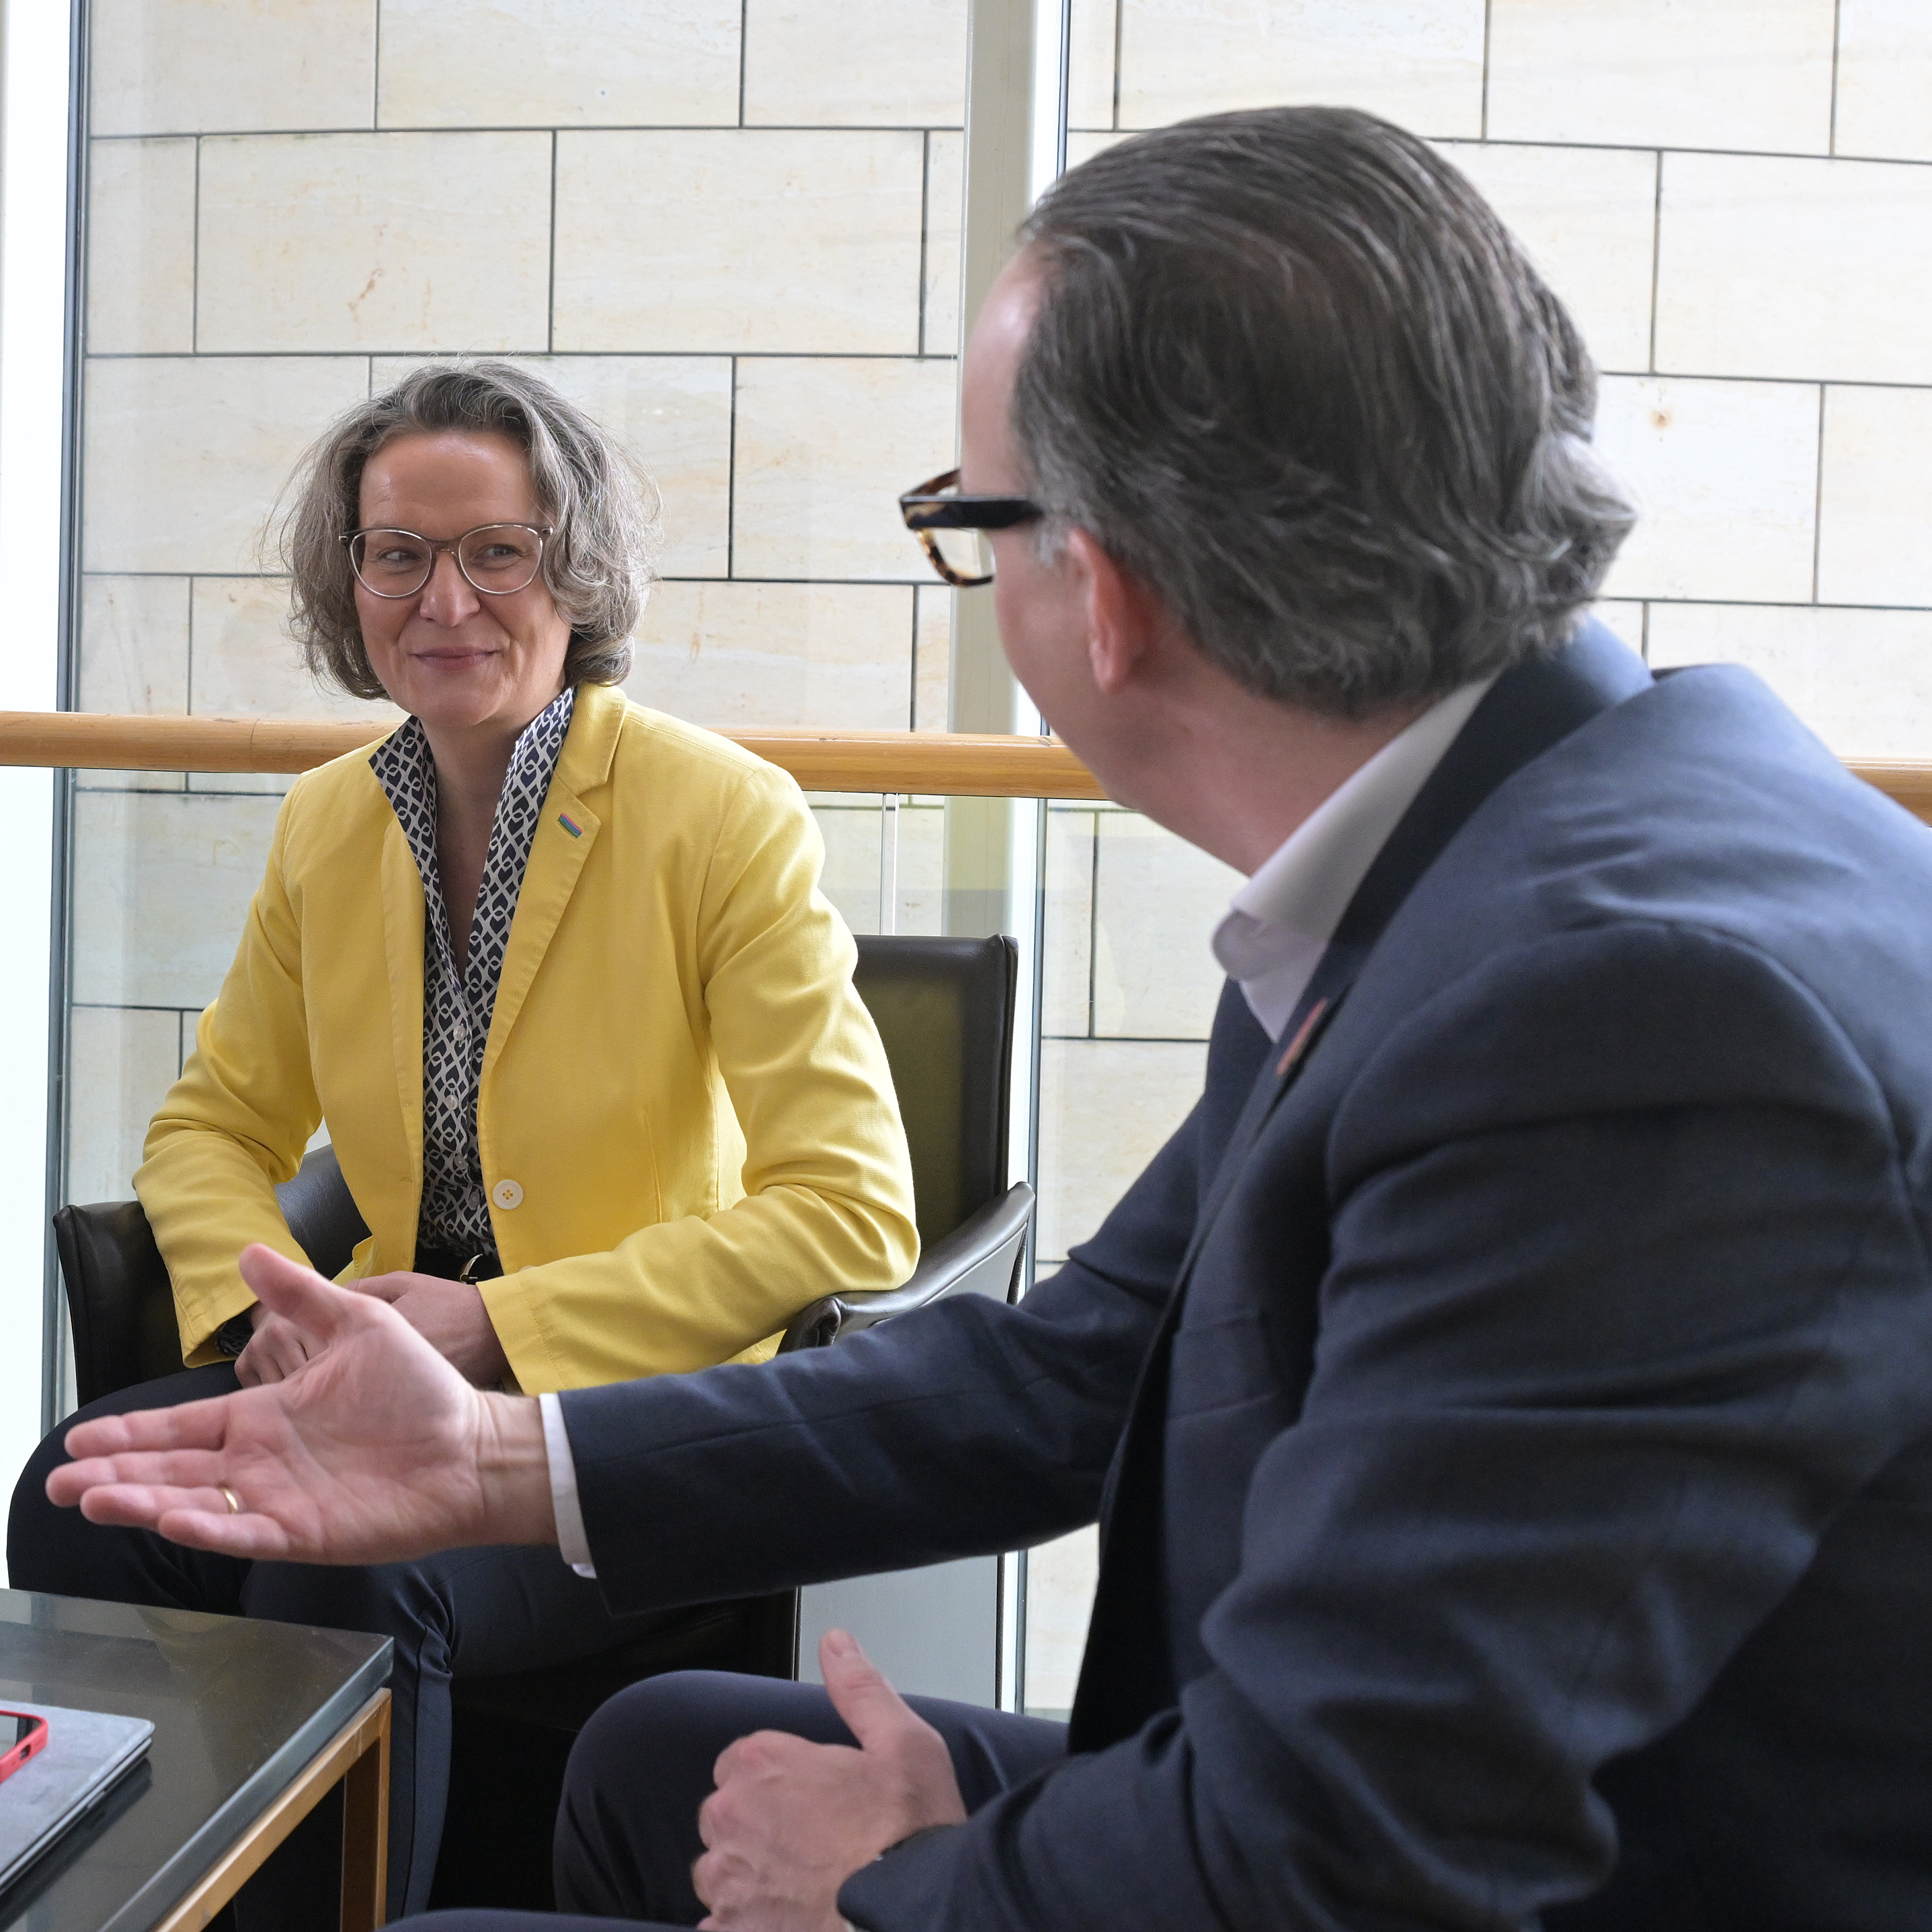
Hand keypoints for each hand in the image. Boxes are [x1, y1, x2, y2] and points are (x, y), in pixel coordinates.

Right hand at [46, 1243, 555, 1563]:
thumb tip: (249, 1251)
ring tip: (91, 1497)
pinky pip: (244, 1531)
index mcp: (266, 1416)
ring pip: (193, 1502)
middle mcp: (261, 1461)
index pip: (183, 1426)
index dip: (132, 1431)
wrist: (471, 1442)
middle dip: (113, 1473)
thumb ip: (301, 1294)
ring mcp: (278, 1499)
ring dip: (142, 1500)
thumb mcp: (357, 1324)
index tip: (82, 1437)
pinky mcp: (305, 1532)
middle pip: (172, 1468)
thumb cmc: (420, 1388)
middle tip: (58, 1480)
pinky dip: (207, 1525)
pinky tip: (169, 1516)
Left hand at [693, 1630, 966, 1930]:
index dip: (776, 1779)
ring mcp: (728, 1884)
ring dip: (748, 1878)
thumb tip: (835, 1644)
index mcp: (764, 1763)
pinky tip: (788, 1920)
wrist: (915, 1915)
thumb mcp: (902, 1742)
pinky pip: (719, 1927)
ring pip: (718, 1873)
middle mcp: (734, 1820)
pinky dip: (746, 1925)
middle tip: (812, 1844)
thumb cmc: (909, 1833)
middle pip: (725, 1816)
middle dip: (758, 1827)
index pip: (740, 1761)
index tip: (809, 1799)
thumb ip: (859, 1688)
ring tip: (801, 1887)